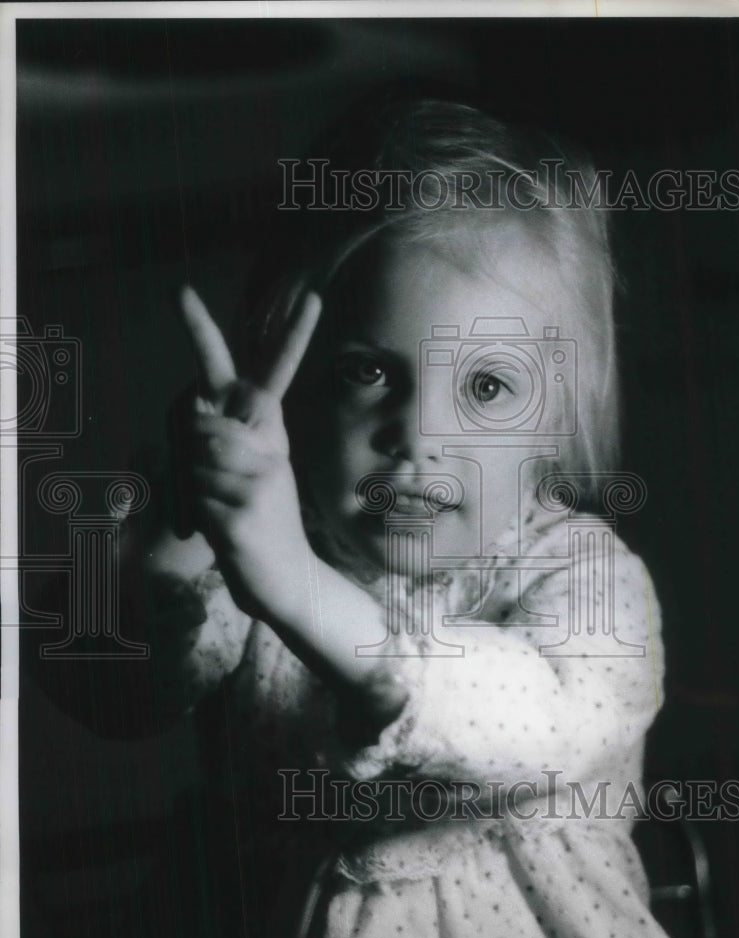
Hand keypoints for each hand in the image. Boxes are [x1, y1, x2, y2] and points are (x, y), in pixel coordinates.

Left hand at [180, 284, 320, 615]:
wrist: (286, 577)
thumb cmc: (251, 517)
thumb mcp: (237, 467)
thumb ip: (214, 429)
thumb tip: (194, 401)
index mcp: (269, 427)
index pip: (266, 370)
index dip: (259, 331)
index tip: (246, 293)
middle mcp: (271, 441)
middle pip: (197, 417)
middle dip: (187, 447)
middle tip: (216, 484)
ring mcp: (263, 471)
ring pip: (193, 452)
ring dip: (192, 484)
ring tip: (224, 505)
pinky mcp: (248, 503)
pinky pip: (194, 490)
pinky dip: (196, 512)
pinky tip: (225, 525)